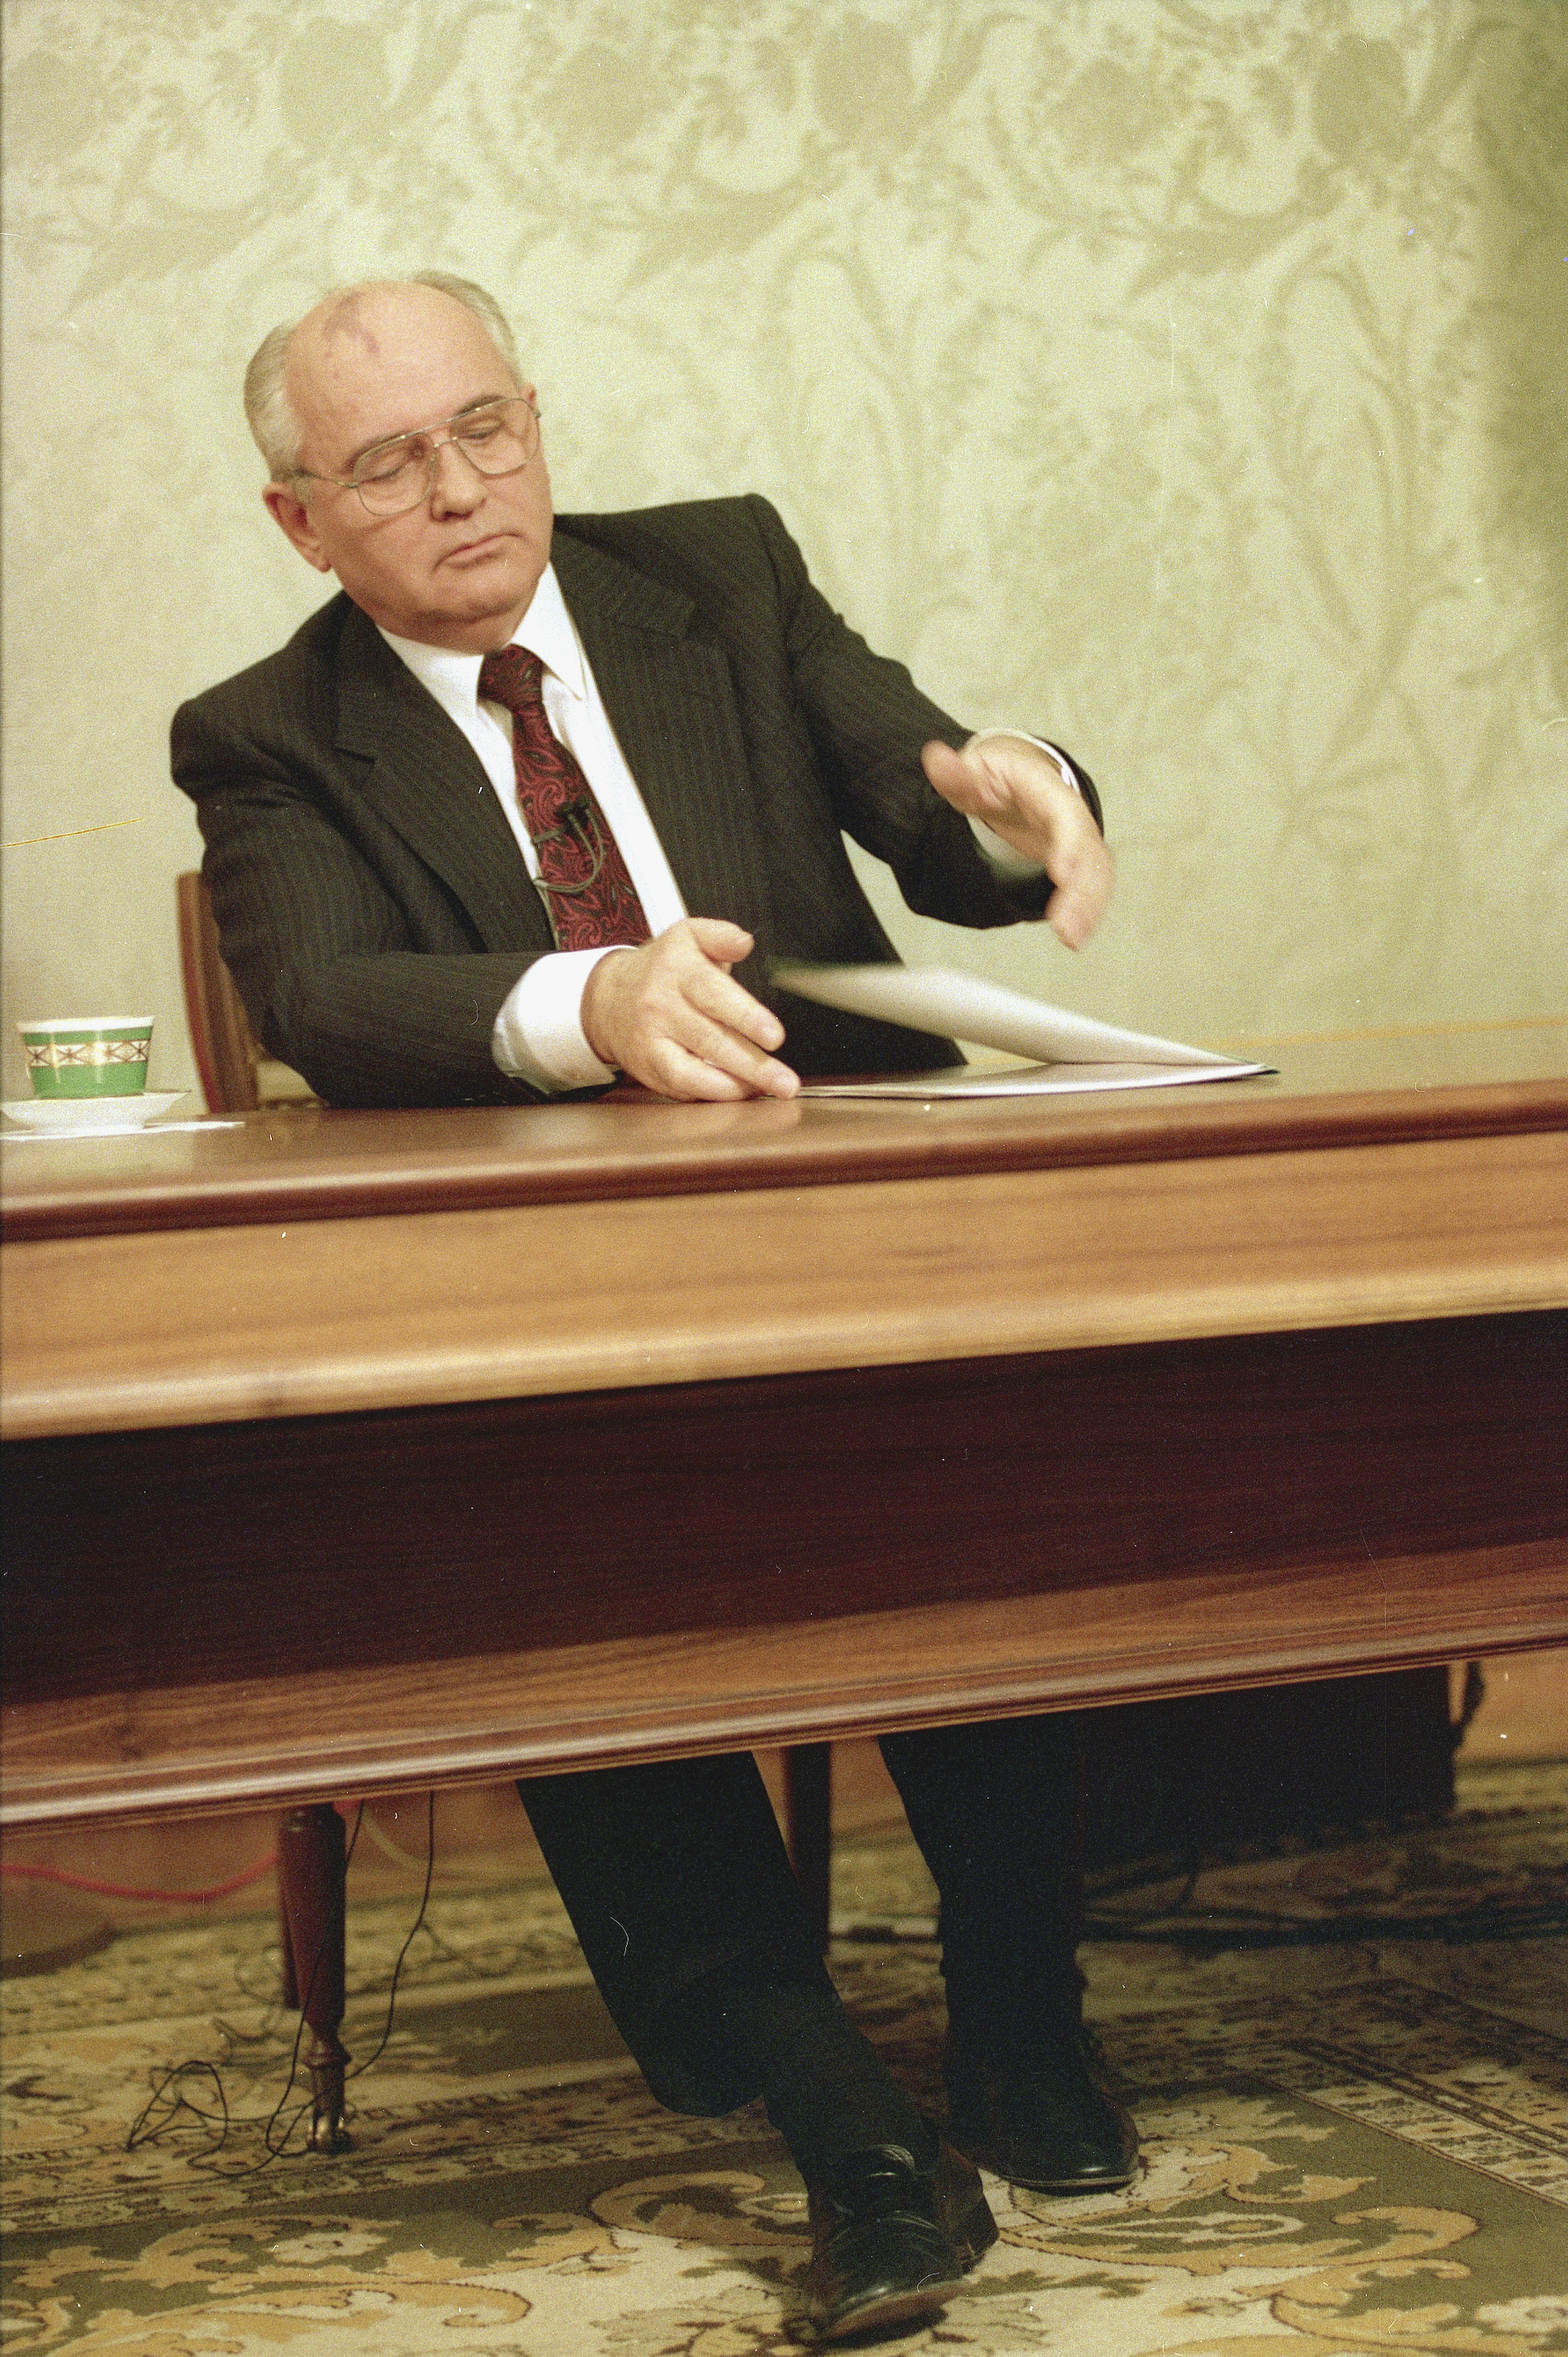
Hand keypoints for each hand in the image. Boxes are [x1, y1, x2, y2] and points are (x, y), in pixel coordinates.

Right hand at [581, 918, 800, 1100]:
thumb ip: (720, 936)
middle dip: (752, 1063)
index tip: (775, 1036)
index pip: (713, 993)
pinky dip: (713, 1093)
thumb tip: (744, 942)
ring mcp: (651, 1039)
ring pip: (694, 1069)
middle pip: (709, 1038)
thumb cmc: (662, 969)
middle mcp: (660, 1004)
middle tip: (785, 1081)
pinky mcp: (648, 1067)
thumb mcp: (688, 937)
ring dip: (736, 1084)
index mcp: (677, 968)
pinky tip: (742, 1092)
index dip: (745, 1017)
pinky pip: (682, 1085)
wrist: (606, 998)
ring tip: (770, 1090)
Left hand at [922, 735, 1113, 948]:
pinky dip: (1086, 912)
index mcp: (1048, 790)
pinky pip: (1090, 888)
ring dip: (1087, 908)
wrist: (1021, 780)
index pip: (1064, 816)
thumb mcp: (976, 772)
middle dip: (1081, 890)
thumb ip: (957, 775)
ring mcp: (1079, 841)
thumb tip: (934, 758)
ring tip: (1072, 938)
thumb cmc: (1000, 778)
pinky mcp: (1079, 863)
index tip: (1062, 872)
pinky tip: (1074, 937)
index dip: (1068, 844)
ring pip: (1095, 875)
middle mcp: (1071, 817)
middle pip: (1087, 852)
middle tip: (1067, 927)